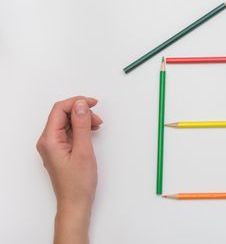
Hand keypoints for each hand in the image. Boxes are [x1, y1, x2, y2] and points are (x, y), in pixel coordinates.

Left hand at [36, 96, 102, 243]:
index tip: (93, 103)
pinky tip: (91, 131)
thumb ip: (81, 125)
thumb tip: (80, 105)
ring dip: (82, 120)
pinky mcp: (59, 150)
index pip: (59, 110)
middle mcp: (47, 141)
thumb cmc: (78, 182)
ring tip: (97, 126)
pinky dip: (80, 128)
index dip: (76, 102)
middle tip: (98, 118)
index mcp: (49, 140)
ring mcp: (52, 146)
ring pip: (66, 122)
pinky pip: (68, 131)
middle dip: (81, 112)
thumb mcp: (83, 150)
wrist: (75, 203)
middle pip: (62, 114)